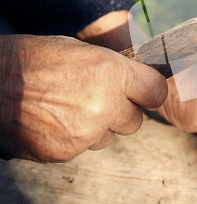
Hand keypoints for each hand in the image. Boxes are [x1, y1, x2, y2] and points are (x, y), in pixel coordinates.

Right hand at [0, 35, 167, 161]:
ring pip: (108, 137)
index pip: (156, 92)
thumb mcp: (83, 51)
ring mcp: (85, 131)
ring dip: (96, 127)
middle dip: (121, 112)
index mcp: (112, 72)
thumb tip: (137, 81)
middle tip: (99, 100)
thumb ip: (115, 70)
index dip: (149, 92)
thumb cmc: (33, 59)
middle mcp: (105, 104)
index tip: (143, 92)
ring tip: (68, 109)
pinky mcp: (65, 151)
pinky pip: (82, 148)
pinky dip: (72, 138)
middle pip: (135, 121)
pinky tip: (53, 121)